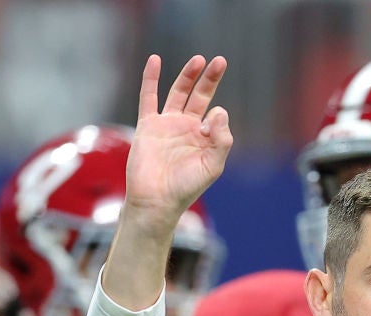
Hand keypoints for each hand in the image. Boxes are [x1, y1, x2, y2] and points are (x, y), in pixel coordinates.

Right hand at [124, 54, 232, 234]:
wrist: (156, 200)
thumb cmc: (185, 187)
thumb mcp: (212, 166)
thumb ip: (222, 140)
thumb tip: (219, 110)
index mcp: (205, 138)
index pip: (216, 116)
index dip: (216, 118)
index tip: (207, 131)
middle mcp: (187, 128)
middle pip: (200, 96)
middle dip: (210, 79)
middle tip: (220, 61)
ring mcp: (167, 124)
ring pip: (179, 92)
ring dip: (188, 75)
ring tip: (199, 59)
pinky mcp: (148, 125)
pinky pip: (148, 97)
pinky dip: (151, 78)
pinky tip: (155, 60)